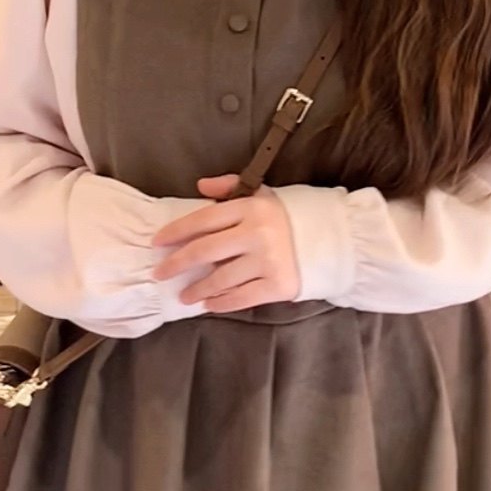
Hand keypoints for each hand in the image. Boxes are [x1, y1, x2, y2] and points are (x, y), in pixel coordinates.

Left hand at [149, 174, 300, 311]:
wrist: (332, 240)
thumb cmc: (291, 217)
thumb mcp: (264, 195)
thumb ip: (230, 188)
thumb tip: (200, 186)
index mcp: (250, 208)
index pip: (203, 219)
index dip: (176, 231)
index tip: (157, 242)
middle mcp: (256, 234)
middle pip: (205, 251)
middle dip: (177, 264)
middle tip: (160, 273)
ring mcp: (267, 262)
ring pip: (220, 279)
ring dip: (197, 289)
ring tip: (184, 295)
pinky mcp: (277, 285)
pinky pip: (241, 298)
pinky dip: (221, 303)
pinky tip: (209, 305)